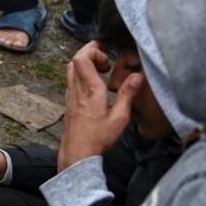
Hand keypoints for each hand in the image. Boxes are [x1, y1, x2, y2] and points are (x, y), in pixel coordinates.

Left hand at [57, 42, 140, 170]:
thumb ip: (127, 94)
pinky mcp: (68, 103)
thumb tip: (137, 76)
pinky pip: (72, 80)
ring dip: (86, 64)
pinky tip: (95, 86)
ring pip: (71, 69)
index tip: (108, 58)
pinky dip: (82, 76)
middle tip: (106, 61)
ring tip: (103, 72)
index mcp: (89, 90)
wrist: (77, 154)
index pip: (81, 58)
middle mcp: (76, 90)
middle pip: (75, 60)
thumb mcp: (119, 118)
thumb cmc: (97, 139)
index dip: (93, 51)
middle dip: (90, 53)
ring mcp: (70, 96)